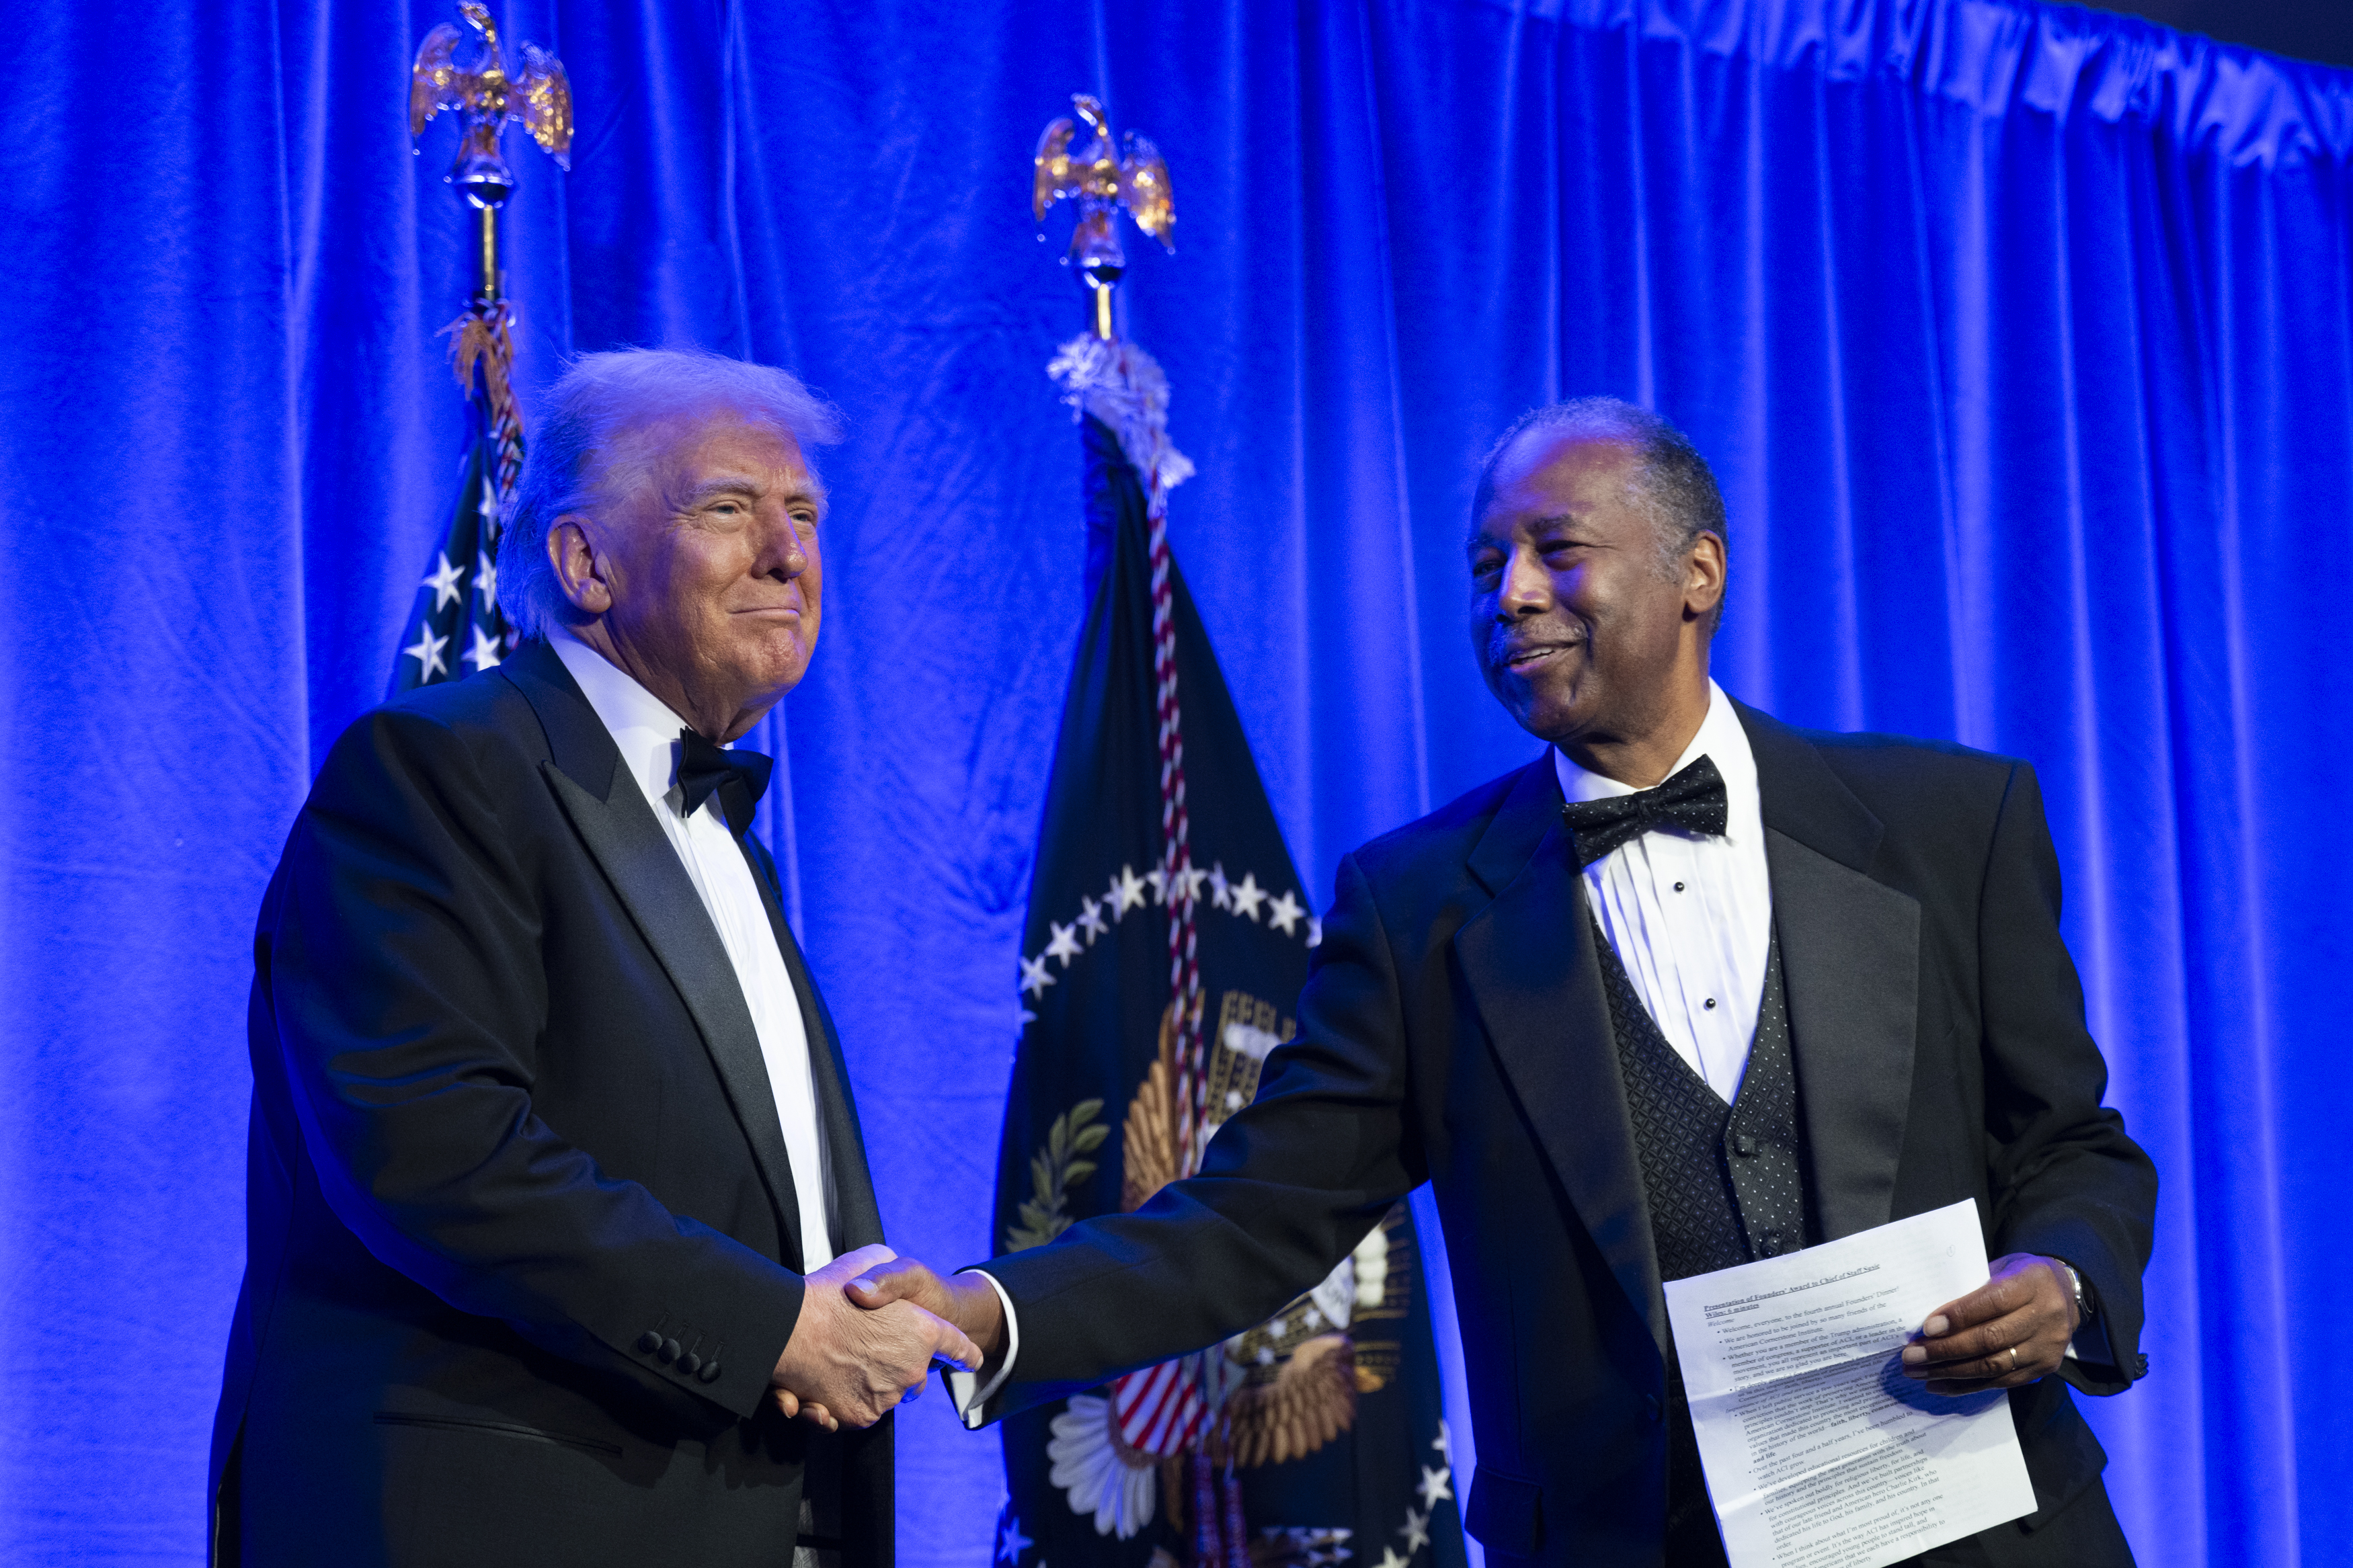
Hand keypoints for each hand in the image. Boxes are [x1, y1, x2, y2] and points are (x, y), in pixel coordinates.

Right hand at [769, 1244, 982, 1429]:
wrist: (787, 1329)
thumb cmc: (831, 1289)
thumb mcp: (872, 1257)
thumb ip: (890, 1270)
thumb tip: (893, 1287)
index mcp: (924, 1330)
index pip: (958, 1346)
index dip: (965, 1351)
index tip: (972, 1358)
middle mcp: (912, 1367)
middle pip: (917, 1376)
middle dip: (901, 1366)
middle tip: (870, 1347)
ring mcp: (886, 1395)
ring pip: (888, 1395)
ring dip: (872, 1382)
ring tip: (840, 1360)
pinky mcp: (859, 1416)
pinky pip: (862, 1411)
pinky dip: (848, 1401)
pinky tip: (826, 1382)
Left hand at [1901, 1253, 2079, 1395]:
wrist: (2066, 1294)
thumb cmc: (2020, 1276)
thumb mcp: (2001, 1268)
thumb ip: (1972, 1287)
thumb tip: (1929, 1315)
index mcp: (2032, 1283)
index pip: (1993, 1302)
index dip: (1959, 1316)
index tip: (1926, 1328)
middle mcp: (2044, 1317)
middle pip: (1991, 1339)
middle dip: (1945, 1350)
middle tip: (1911, 1356)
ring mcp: (2046, 1346)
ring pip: (1994, 1365)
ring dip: (1950, 1372)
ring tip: (1918, 1372)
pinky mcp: (2044, 1368)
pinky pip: (2001, 1382)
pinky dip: (1967, 1386)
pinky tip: (1939, 1385)